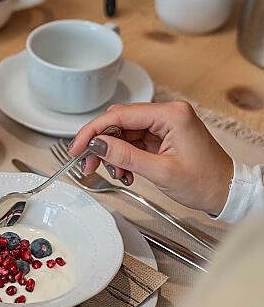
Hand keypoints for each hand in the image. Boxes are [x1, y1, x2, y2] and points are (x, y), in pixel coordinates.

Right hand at [69, 101, 232, 215]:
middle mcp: (167, 114)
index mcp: (171, 115)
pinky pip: (132, 142)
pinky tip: (125, 172)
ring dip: (112, 154)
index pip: (119, 115)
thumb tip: (97, 144)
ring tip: (115, 174)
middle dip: (101, 144)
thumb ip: (125, 156)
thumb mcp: (160, 171)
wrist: (227, 192)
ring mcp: (164, 125)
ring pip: (123, 133)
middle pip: (118, 122)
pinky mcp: (162, 136)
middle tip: (89, 163)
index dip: (93, 131)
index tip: (78, 147)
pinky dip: (124, 157)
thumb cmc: (206, 182)